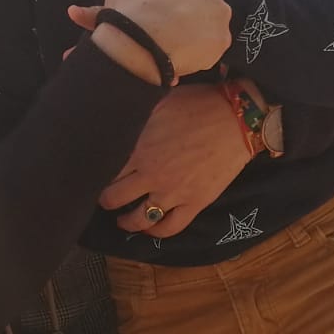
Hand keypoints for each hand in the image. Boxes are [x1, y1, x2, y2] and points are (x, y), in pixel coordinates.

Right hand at [68, 0, 230, 81]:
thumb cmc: (129, 11)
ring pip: (216, 22)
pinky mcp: (221, 42)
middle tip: (178, 21)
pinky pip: (215, 45)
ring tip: (179, 43)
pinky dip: (202, 51)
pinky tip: (184, 56)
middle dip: (201, 7)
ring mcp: (220, 17)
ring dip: (203, 29)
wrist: (138, 48)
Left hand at [101, 83, 249, 236]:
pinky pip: (170, 227)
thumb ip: (136, 113)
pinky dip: (156, 232)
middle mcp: (152, 176)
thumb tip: (118, 112)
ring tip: (122, 219)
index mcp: (139, 150)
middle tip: (105, 197)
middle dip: (106, 199)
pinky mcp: (195, 203)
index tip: (96, 174)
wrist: (237, 119)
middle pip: (115, 198)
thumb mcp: (159, 100)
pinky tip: (150, 228)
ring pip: (139, 219)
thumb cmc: (199, 104)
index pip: (106, 171)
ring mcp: (173, 193)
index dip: (96, 174)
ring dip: (126, 221)